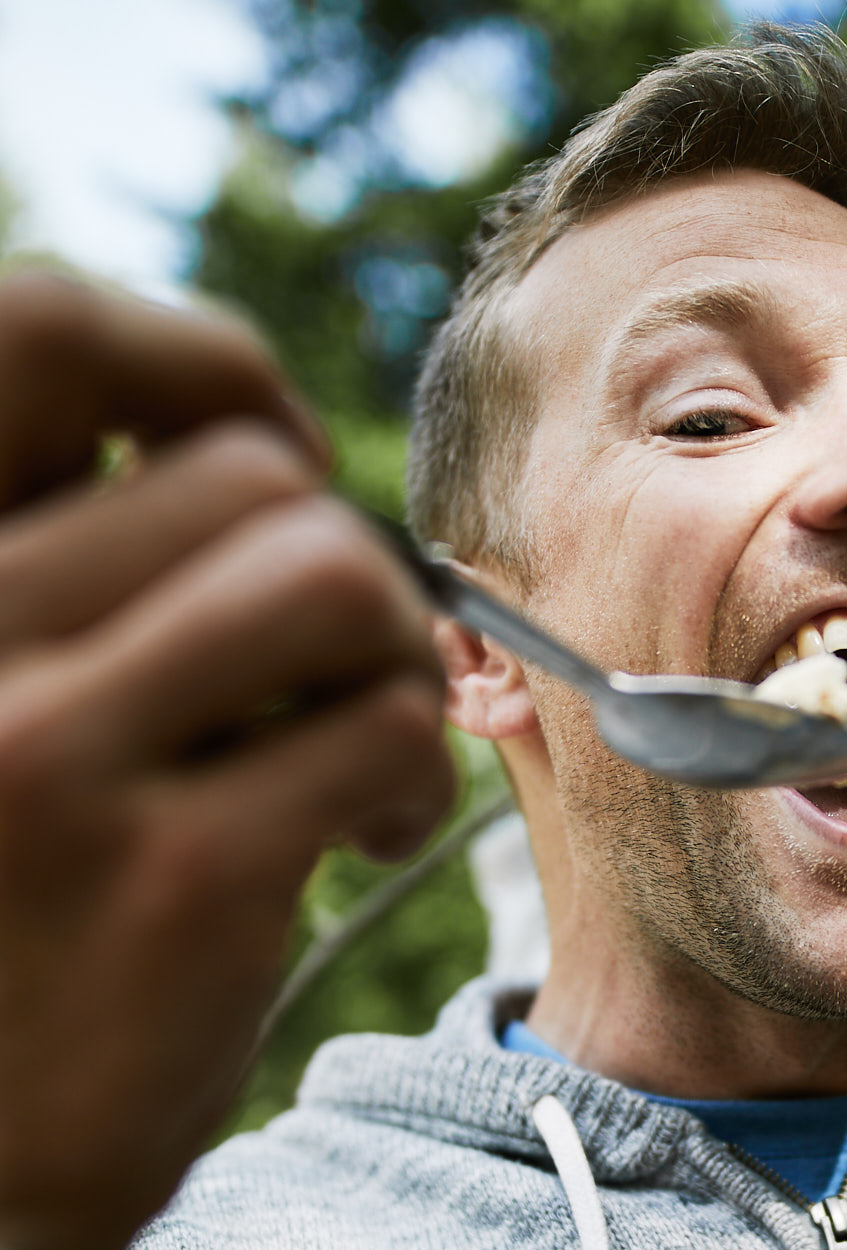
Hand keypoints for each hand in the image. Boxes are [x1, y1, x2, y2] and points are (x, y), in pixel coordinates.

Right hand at [0, 274, 454, 1249]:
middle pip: (246, 476)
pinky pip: (378, 728)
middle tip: (328, 676)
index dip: (202, 364)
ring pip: (330, 579)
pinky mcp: (175, 877)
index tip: (275, 460)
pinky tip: (350, 839)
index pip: (40, 333)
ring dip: (384, 661)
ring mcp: (47, 755)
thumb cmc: (2, 917)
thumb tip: (259, 441)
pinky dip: (403, 776)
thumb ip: (71, 577)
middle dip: (335, 565)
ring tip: (346, 751)